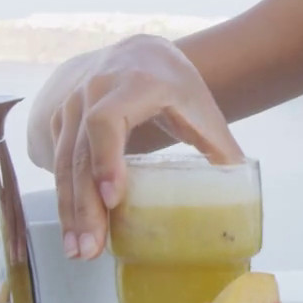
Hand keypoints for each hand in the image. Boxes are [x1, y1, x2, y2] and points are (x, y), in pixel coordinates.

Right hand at [47, 35, 241, 259]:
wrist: (142, 53)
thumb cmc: (176, 85)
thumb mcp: (202, 109)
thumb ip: (222, 150)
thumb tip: (244, 199)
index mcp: (136, 83)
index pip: (108, 120)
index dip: (107, 159)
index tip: (113, 198)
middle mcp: (95, 90)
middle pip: (81, 151)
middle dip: (85, 203)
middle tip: (92, 246)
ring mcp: (72, 104)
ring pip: (63, 161)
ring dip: (69, 209)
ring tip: (80, 250)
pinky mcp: (60, 120)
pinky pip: (57, 163)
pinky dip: (64, 199)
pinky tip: (73, 230)